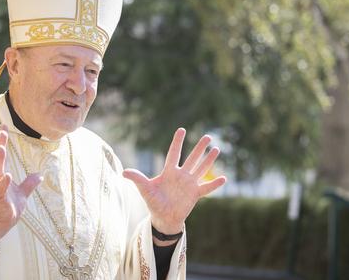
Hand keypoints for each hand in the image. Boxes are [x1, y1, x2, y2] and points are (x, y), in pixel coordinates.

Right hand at [0, 125, 42, 249]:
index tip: (4, 127)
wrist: (2, 224)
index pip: (2, 156)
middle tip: (2, 133)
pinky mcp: (0, 201)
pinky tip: (7, 176)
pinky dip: (3, 183)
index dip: (2, 141)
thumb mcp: (23, 193)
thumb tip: (39, 174)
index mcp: (3, 176)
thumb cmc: (9, 207)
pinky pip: (1, 191)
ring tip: (1, 149)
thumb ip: (29, 183)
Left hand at [123, 128, 226, 244]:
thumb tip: (123, 172)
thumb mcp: (145, 190)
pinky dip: (214, 184)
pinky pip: (206, 188)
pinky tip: (224, 178)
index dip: (177, 142)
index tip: (182, 129)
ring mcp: (189, 184)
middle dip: (199, 147)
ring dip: (209, 160)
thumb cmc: (154, 202)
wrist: (163, 218)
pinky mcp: (195, 194)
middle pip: (192, 158)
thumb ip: (137, 179)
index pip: (174, 153)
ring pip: (201, 169)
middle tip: (208, 136)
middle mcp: (181, 175)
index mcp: (169, 172)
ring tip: (217, 149)